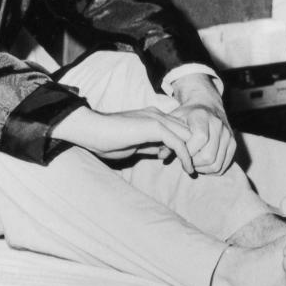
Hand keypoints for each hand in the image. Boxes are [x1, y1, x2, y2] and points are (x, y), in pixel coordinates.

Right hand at [51, 106, 194, 172]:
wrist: (93, 130)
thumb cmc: (108, 139)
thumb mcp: (135, 144)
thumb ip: (150, 146)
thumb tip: (163, 153)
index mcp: (153, 117)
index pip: (178, 129)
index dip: (183, 146)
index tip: (184, 164)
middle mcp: (158, 114)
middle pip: (186, 130)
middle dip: (192, 149)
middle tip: (192, 168)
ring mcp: (157, 118)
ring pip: (186, 134)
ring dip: (192, 153)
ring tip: (192, 170)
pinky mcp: (155, 126)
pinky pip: (178, 142)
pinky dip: (185, 156)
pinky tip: (187, 168)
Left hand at [170, 73, 235, 175]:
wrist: (207, 105)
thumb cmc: (187, 115)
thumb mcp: (174, 119)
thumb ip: (168, 136)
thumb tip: (161, 154)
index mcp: (202, 116)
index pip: (199, 140)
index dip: (188, 151)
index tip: (179, 154)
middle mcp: (218, 124)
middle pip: (208, 156)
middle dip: (194, 163)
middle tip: (186, 160)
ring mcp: (227, 134)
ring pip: (216, 163)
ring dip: (202, 168)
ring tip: (193, 162)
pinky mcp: (233, 143)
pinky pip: (224, 165)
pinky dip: (212, 170)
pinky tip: (203, 164)